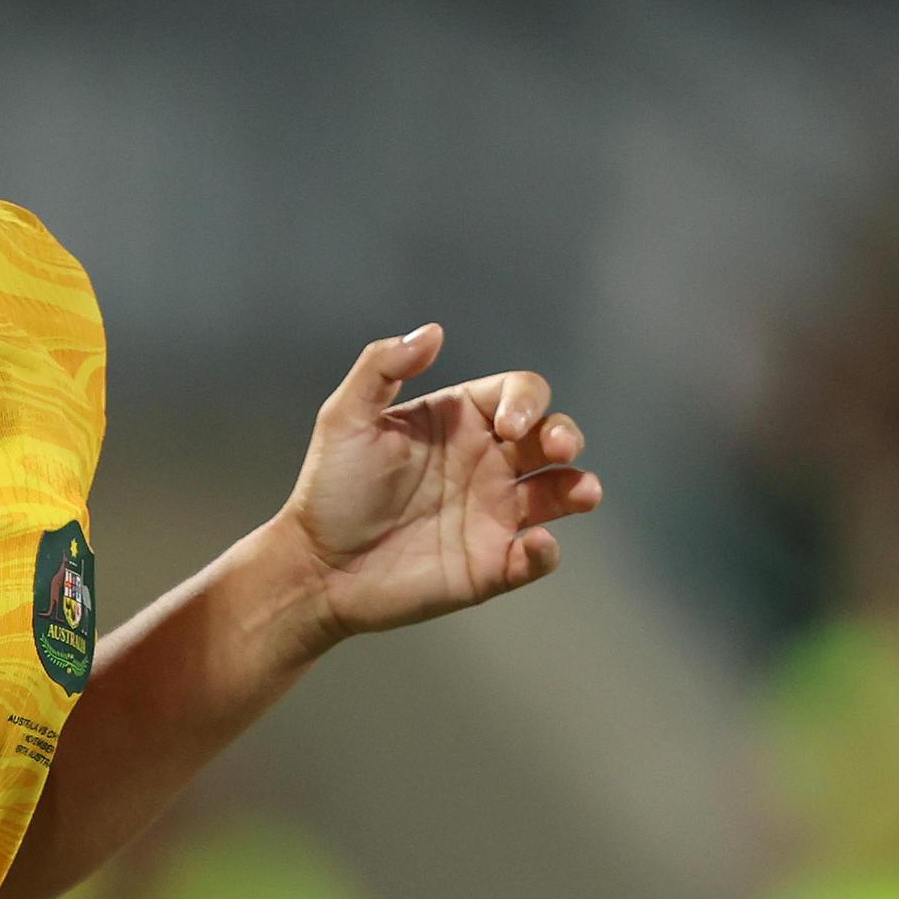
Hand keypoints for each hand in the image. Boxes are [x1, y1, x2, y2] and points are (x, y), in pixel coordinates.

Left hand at [271, 325, 604, 642]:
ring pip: (559, 492)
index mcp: (460, 421)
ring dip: (579, 488)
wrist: (315, 566)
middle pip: (550, 436)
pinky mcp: (492, 565)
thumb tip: (433, 332)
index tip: (508, 425)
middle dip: (566, 435)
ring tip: (583, 492)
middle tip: (559, 447)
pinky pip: (536, 556)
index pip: (518, 394)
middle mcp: (486, 462)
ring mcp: (493, 513)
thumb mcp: (345, 419)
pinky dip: (547, 551)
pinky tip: (535, 545)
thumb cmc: (330, 490)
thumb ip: (382, 368)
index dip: (527, 401)